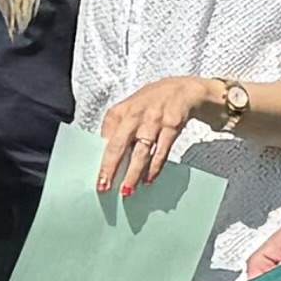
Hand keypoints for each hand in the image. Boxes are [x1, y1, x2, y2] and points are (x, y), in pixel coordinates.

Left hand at [90, 75, 237, 198]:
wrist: (182, 90)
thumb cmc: (151, 103)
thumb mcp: (128, 109)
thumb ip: (116, 128)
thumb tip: (104, 152)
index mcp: (120, 112)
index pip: (106, 139)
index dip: (102, 160)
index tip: (98, 178)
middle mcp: (135, 115)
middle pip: (120, 145)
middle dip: (111, 168)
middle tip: (106, 186)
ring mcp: (154, 120)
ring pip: (141, 152)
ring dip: (134, 173)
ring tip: (128, 190)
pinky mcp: (172, 126)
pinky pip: (162, 151)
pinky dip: (155, 167)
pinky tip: (149, 179)